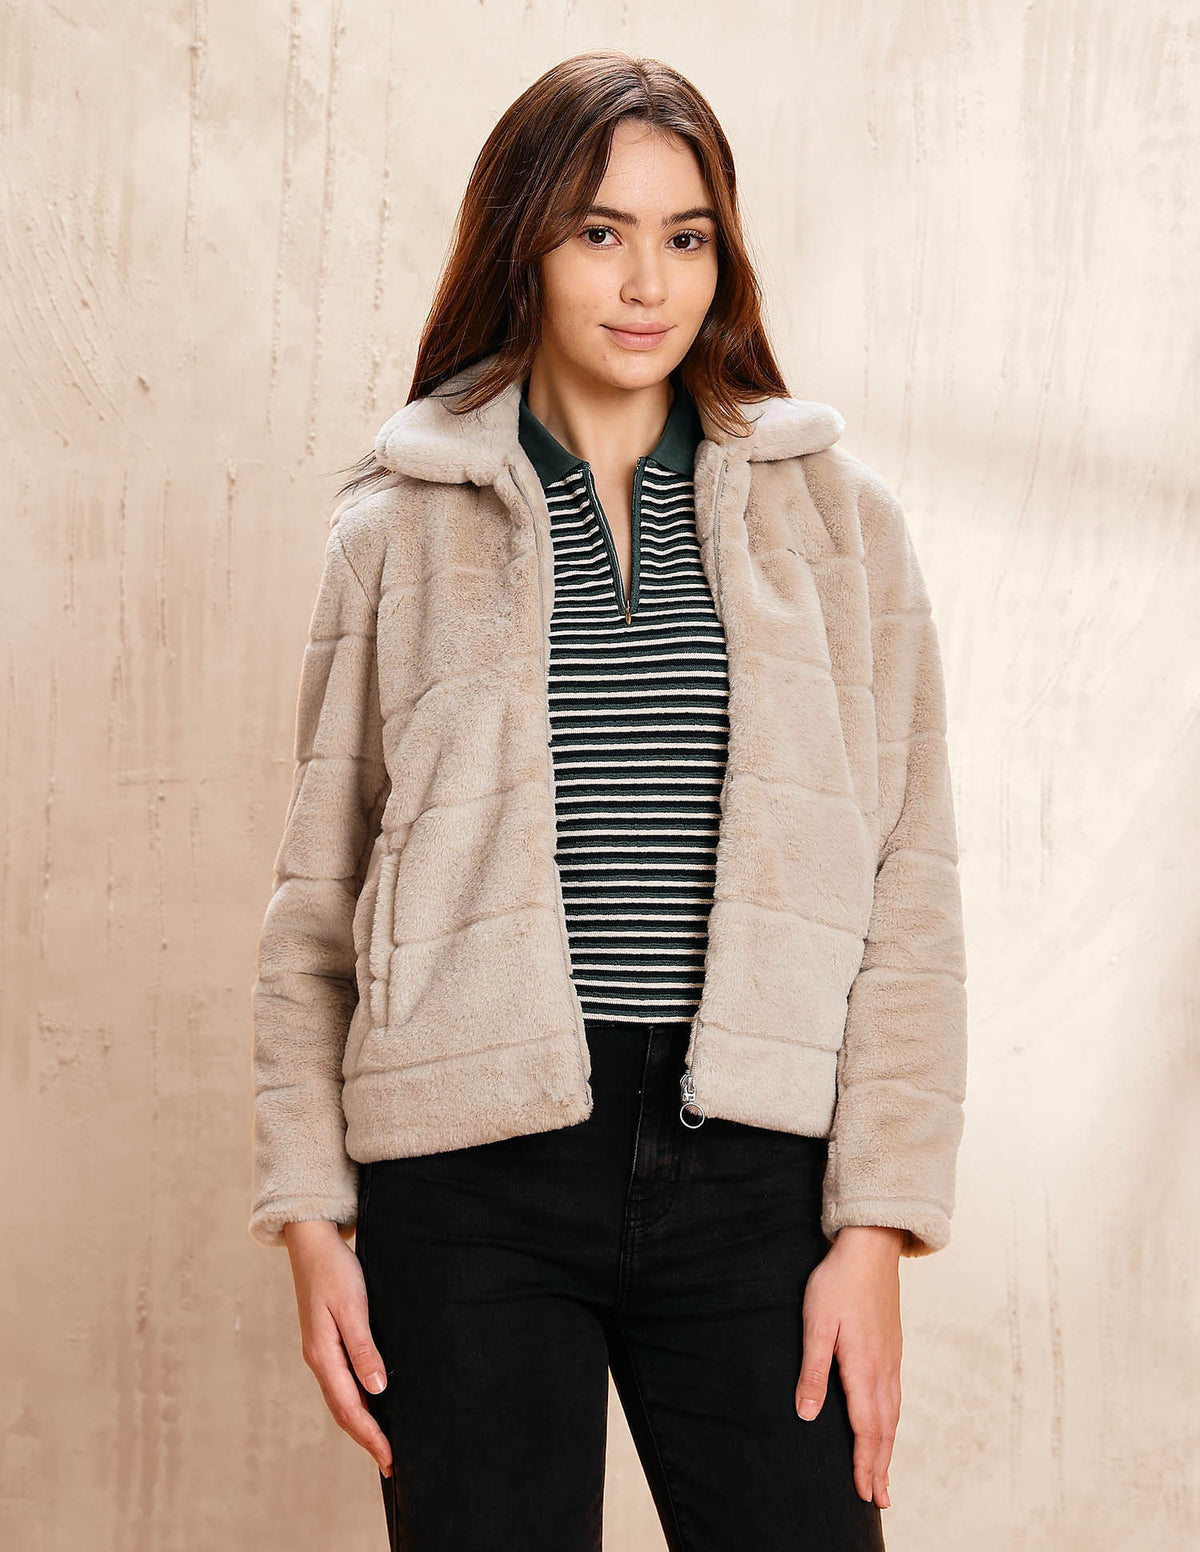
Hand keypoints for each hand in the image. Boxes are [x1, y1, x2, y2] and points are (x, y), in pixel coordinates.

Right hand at [282, 1219, 393, 1477]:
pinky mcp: (326, 1340)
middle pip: (343, 1410)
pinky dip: (357, 1401)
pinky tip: (371, 1403)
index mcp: (323, 1354)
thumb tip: (377, 1390)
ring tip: (382, 1443)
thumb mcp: (352, 1306)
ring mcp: (321, 1350)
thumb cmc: (334, 1269)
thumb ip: (363, 1348)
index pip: (349, 1408)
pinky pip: (342, 1381)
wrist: (312, 1241)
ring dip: (361, 1423)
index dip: (370, 1436)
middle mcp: (319, 1358)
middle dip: (366, 1438)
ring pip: (342, 1398)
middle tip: (390, 1463)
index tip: (389, 1459)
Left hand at [794, 1225, 903, 1508]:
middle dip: (880, 1465)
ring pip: (893, 1414)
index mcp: (863, 1366)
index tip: (863, 1491)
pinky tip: (887, 1426)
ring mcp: (891, 1358)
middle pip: (884, 1428)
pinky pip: (895, 1396)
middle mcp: (883, 1368)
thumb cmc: (837, 1283)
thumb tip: (809, 1415)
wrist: (870, 1248)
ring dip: (888, 1448)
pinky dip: (892, 1423)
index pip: (866, 1426)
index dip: (865, 1461)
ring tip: (884, 1475)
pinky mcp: (892, 1348)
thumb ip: (813, 1371)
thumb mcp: (816, 1324)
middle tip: (879, 1499)